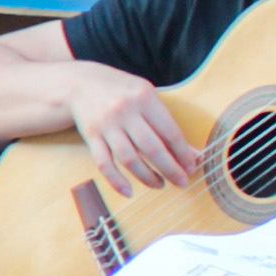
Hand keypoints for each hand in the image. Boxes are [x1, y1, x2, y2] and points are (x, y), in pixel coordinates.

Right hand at [61, 60, 203, 197]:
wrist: (82, 84)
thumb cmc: (123, 92)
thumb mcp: (148, 98)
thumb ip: (168, 124)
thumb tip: (194, 154)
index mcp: (144, 97)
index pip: (170, 132)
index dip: (183, 153)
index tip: (191, 167)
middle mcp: (125, 110)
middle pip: (151, 148)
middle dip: (170, 169)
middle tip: (181, 181)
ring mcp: (106, 124)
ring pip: (129, 158)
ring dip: (147, 177)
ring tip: (160, 184)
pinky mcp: (91, 136)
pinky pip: (104, 163)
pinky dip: (116, 181)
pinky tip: (129, 191)